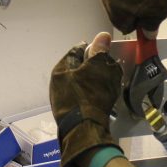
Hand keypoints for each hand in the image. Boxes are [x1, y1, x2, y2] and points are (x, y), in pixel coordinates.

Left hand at [49, 33, 123, 166]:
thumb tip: (102, 35)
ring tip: (109, 84)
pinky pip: (83, 97)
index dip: (93, 48)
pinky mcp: (69, 114)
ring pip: (81, 83)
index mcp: (61, 69)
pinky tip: (102, 99)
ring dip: (94, 82)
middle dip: (93, 66)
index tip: (105, 52)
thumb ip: (100, 51)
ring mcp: (61, 100)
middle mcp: (57, 83)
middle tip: (109, 68)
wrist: (85, 131)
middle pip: (78, 67)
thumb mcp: (98, 68)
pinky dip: (92, 95)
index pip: (77, 50)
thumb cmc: (91, 95)